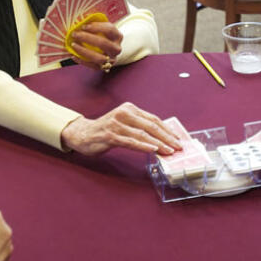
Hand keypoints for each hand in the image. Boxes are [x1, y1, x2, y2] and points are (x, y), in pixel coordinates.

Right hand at [61, 102, 180, 155]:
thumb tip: (162, 138)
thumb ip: (139, 126)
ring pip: (143, 134)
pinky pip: (131, 141)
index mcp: (130, 109)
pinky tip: (153, 150)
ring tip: (169, 151)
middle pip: (151, 125)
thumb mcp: (124, 123)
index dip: (167, 129)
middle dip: (167, 137)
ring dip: (158, 143)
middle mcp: (124, 113)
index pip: (154, 119)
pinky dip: (143, 146)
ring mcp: (117, 124)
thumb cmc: (106, 130)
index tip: (178, 139)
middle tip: (178, 146)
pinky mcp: (111, 135)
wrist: (82, 134)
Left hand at [67, 20, 122, 71]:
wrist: (110, 50)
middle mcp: (116, 48)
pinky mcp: (104, 67)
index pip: (109, 30)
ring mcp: (111, 59)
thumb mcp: (102, 28)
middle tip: (75, 34)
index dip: (96, 27)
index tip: (83, 26)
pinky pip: (92, 66)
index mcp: (118, 36)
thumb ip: (94, 24)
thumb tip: (80, 19)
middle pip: (103, 43)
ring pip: (98, 57)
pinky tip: (73, 55)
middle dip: (87, 38)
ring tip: (73, 45)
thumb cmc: (104, 35)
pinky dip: (82, 61)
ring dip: (84, 51)